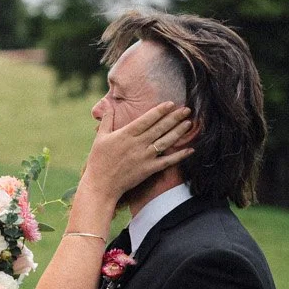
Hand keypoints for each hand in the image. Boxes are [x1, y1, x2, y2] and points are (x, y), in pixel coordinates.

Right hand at [80, 99, 194, 205]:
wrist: (101, 185)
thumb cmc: (98, 161)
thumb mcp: (100, 137)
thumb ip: (107, 120)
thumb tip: (107, 106)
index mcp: (126, 134)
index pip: (147, 119)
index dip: (160, 110)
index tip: (171, 103)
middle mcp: (138, 144)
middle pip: (160, 128)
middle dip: (174, 117)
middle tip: (187, 109)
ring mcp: (145, 157)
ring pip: (165, 142)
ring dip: (178, 132)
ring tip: (189, 123)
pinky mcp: (149, 170)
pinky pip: (167, 161)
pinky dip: (179, 156)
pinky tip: (190, 150)